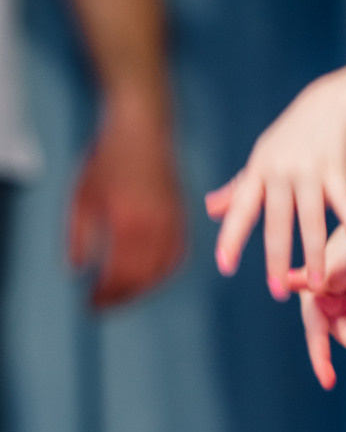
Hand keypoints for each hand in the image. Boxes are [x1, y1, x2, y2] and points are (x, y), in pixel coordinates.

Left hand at [68, 96, 185, 308]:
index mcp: (128, 222)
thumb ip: (79, 237)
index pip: (119, 275)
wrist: (143, 127)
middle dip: (122, 296)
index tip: (91, 304)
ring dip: (144, 287)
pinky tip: (152, 273)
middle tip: (104, 303)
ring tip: (125, 292)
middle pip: (142, 278)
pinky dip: (166, 269)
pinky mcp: (182, 213)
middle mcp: (155, 225)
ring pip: (163, 269)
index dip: (104, 296)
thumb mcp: (83, 197)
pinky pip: (179, 252)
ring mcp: (173, 219)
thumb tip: (78, 270)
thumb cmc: (110, 157)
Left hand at [211, 72, 345, 298]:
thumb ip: (240, 186)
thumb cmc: (292, 137)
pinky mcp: (336, 168)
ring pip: (311, 218)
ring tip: (317, 281)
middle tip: (277, 291)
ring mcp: (310, 170)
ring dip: (314, 253)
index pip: (242, 210)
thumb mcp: (262, 157)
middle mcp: (281, 172)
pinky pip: (344, 199)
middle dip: (277, 258)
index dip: (232, 237)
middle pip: (278, 222)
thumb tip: (211, 209)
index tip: (225, 266)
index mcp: (259, 172)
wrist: (329, 104)